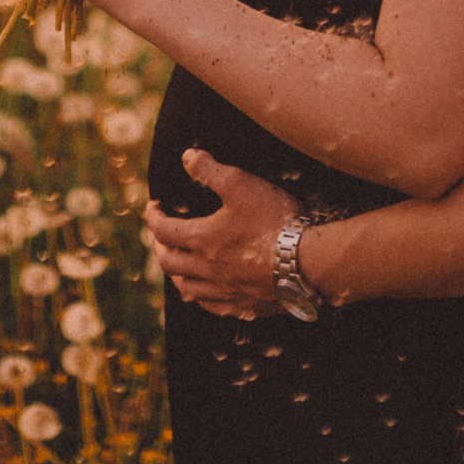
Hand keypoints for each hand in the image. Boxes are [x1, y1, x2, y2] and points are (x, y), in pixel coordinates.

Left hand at [143, 149, 298, 319]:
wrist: (309, 262)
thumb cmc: (274, 221)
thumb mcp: (241, 184)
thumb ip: (210, 170)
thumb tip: (187, 157)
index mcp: (202, 240)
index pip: (164, 231)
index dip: (153, 217)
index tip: (153, 208)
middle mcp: (208, 269)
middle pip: (170, 263)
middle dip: (160, 247)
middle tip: (161, 237)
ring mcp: (226, 291)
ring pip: (188, 288)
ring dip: (177, 274)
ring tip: (178, 264)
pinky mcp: (245, 305)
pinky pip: (213, 307)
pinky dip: (202, 298)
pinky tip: (207, 293)